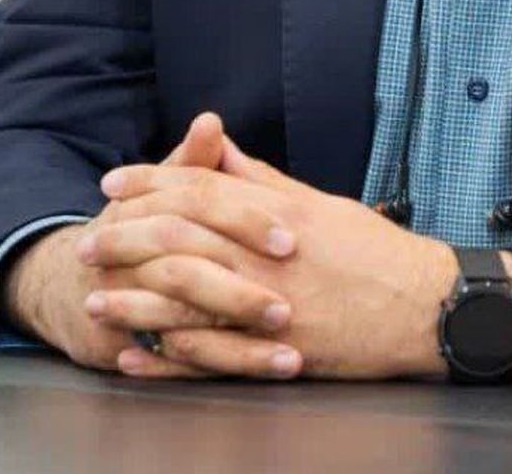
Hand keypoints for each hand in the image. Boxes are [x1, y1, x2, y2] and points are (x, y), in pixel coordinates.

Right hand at [2, 114, 301, 377]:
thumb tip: (211, 120)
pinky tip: (266, 368)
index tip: (290, 237)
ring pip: (183, 329)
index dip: (243, 221)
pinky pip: (177, 366)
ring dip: (241, 345)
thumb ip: (192, 162)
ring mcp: (124, 310)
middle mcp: (129, 260)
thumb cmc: (137, 229)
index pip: (196, 210)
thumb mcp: (161, 191)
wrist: (69, 282)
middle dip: (240, 292)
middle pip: (185, 273)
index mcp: (145, 212)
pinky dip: (222, 369)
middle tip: (290, 304)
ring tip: (290, 354)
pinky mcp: (124, 349)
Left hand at [87, 138, 511, 379]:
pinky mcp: (277, 353)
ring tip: (94, 298)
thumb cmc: (377, 252)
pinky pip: (209, 357)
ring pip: (185, 299)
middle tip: (88, 239)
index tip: (114, 181)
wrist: (423, 305)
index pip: (202, 189)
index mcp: (280, 213)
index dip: (152, 182)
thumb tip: (227, 154)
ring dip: (133, 299)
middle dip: (126, 236)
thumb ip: (267, 182)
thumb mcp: (323, 204)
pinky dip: (166, 356)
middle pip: (180, 239)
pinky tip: (136, 353)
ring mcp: (271, 307)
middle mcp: (269, 256)